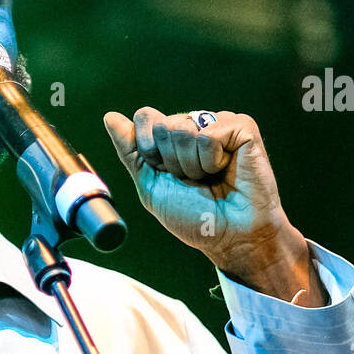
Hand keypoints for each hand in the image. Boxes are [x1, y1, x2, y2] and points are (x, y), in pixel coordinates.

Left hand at [104, 107, 322, 302]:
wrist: (229, 237)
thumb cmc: (193, 215)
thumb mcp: (150, 184)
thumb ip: (129, 150)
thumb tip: (110, 116)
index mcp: (172, 135)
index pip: (145, 117)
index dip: (148, 150)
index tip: (165, 173)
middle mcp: (195, 123)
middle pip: (162, 125)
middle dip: (171, 161)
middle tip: (193, 179)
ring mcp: (219, 123)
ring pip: (183, 129)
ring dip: (191, 165)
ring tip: (210, 178)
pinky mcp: (243, 128)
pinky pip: (209, 135)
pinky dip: (212, 161)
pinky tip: (225, 170)